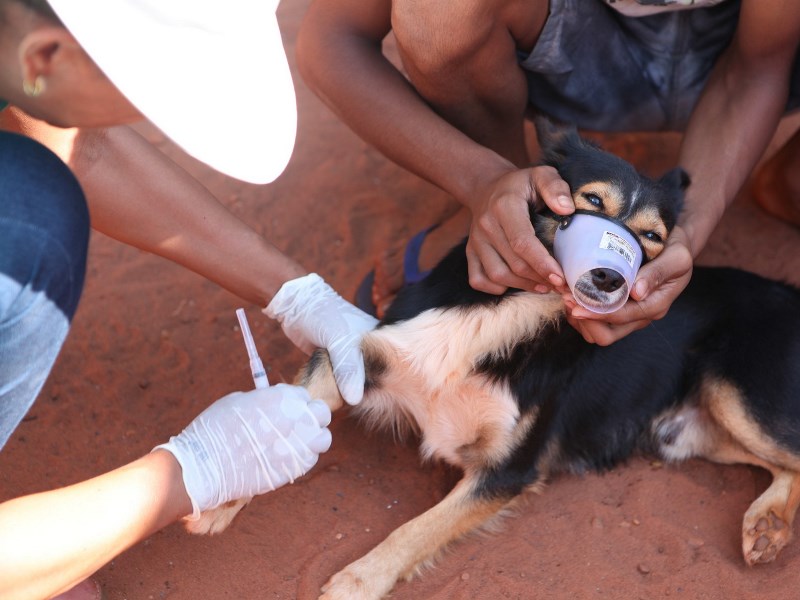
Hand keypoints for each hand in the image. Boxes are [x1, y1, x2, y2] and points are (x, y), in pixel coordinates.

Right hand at [155, 384, 331, 517]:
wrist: (205, 465)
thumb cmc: (216, 429)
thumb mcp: (238, 400)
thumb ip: (264, 399)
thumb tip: (273, 402)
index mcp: (283, 397)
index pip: (303, 395)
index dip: (294, 403)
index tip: (285, 410)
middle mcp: (298, 419)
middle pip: (321, 413)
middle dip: (311, 417)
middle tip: (296, 425)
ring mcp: (299, 445)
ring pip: (322, 439)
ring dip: (312, 438)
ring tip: (294, 442)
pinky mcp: (295, 469)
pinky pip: (310, 459)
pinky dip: (302, 458)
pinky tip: (284, 458)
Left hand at [264, 273, 377, 404]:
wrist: (295, 304)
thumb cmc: (323, 314)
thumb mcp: (339, 340)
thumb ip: (349, 368)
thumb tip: (355, 399)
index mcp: (376, 342)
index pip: (382, 373)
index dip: (376, 389)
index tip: (366, 402)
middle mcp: (364, 350)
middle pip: (366, 379)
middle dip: (357, 392)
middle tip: (346, 404)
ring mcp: (347, 356)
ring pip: (349, 380)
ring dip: (343, 391)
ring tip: (336, 403)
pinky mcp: (331, 360)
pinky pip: (336, 378)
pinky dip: (332, 386)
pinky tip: (328, 396)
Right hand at [466, 166, 573, 294]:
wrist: (487, 187)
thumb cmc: (520, 185)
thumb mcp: (541, 174)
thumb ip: (555, 187)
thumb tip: (567, 209)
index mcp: (504, 206)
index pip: (522, 242)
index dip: (542, 263)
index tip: (561, 278)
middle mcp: (486, 225)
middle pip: (513, 263)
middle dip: (540, 278)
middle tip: (563, 285)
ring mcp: (475, 241)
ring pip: (497, 275)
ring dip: (523, 286)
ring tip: (545, 286)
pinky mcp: (470, 252)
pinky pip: (478, 279)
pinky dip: (496, 288)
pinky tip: (517, 284)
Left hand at [564, 226, 693, 344]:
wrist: (674, 247)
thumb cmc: (675, 249)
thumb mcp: (676, 257)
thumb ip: (658, 273)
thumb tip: (637, 292)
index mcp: (655, 305)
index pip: (621, 317)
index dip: (597, 312)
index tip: (575, 302)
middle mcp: (641, 316)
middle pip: (607, 335)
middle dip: (585, 320)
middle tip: (567, 298)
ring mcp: (629, 316)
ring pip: (598, 333)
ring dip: (580, 319)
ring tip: (566, 296)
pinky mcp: (619, 310)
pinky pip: (595, 324)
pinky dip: (581, 314)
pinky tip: (572, 295)